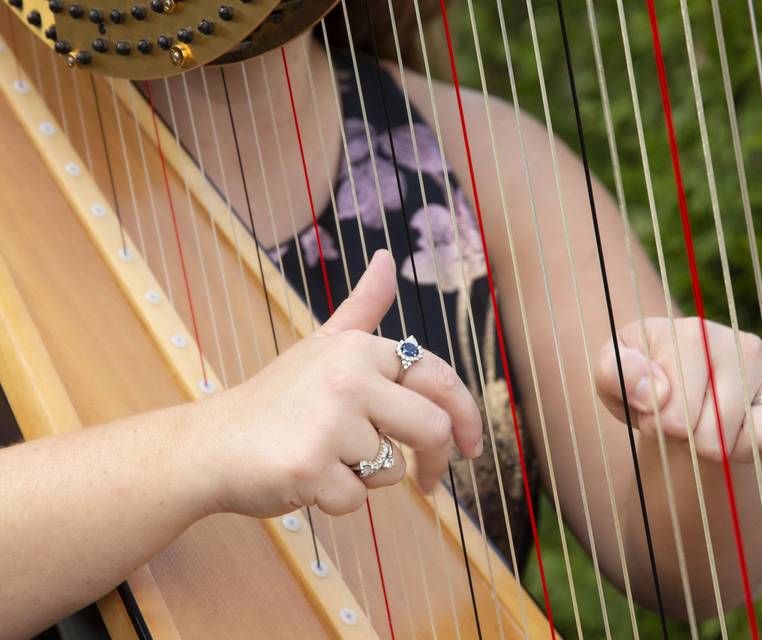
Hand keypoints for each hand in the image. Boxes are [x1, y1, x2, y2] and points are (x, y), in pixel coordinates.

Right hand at [199, 250, 482, 517]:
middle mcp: (349, 377)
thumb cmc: (274, 400)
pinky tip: (304, 479)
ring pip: (392, 471)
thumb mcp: (322, 346)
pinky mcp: (309, 466)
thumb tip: (385, 256)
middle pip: (433, 429)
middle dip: (436, 461)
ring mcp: (329, 422)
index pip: (438, 376)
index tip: (470, 445)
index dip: (467, 413)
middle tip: (429, 482)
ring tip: (324, 458)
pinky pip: (355, 500)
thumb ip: (362, 306)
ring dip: (366, 477)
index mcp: (359, 348)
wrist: (210, 444)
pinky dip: (336, 501)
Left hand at [595, 317, 761, 463]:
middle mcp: (739, 342)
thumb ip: (615, 375)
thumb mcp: (612, 375)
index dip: (661, 427)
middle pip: (717, 433)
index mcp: (690, 334)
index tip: (655, 414)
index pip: (676, 412)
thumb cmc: (644, 383)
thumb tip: (654, 393)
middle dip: (695, 444)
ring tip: (717, 430)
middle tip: (688, 425)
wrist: (686, 389)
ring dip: (732, 452)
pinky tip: (751, 432)